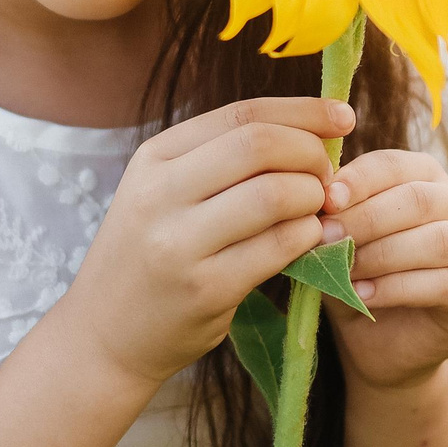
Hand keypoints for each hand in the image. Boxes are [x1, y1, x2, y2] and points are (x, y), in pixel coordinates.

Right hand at [62, 95, 355, 388]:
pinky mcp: (206, 289)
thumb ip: (222, 162)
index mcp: (154, 158)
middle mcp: (160, 193)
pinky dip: (308, 238)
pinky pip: (278, 248)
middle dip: (311, 154)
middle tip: (327, 176)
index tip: (343, 117)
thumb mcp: (164, 194)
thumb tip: (312, 132)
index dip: (303, 111)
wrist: (105, 335)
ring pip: (274, 195)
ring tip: (317, 211)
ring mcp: (180, 243)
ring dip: (312, 198)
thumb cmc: (148, 257)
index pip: (241, 115)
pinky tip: (308, 240)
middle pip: (260, 145)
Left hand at [320, 149, 447, 391]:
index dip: (360, 179)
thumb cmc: (359, 279)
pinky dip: (398, 288)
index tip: (325, 199)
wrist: (381, 345)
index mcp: (427, 179)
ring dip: (384, 254)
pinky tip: (364, 296)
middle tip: (326, 238)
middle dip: (367, 218)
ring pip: (438, 240)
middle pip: (419, 199)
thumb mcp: (340, 246)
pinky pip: (445, 283)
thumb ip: (336, 221)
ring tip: (345, 270)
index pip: (396, 165)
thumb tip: (316, 203)